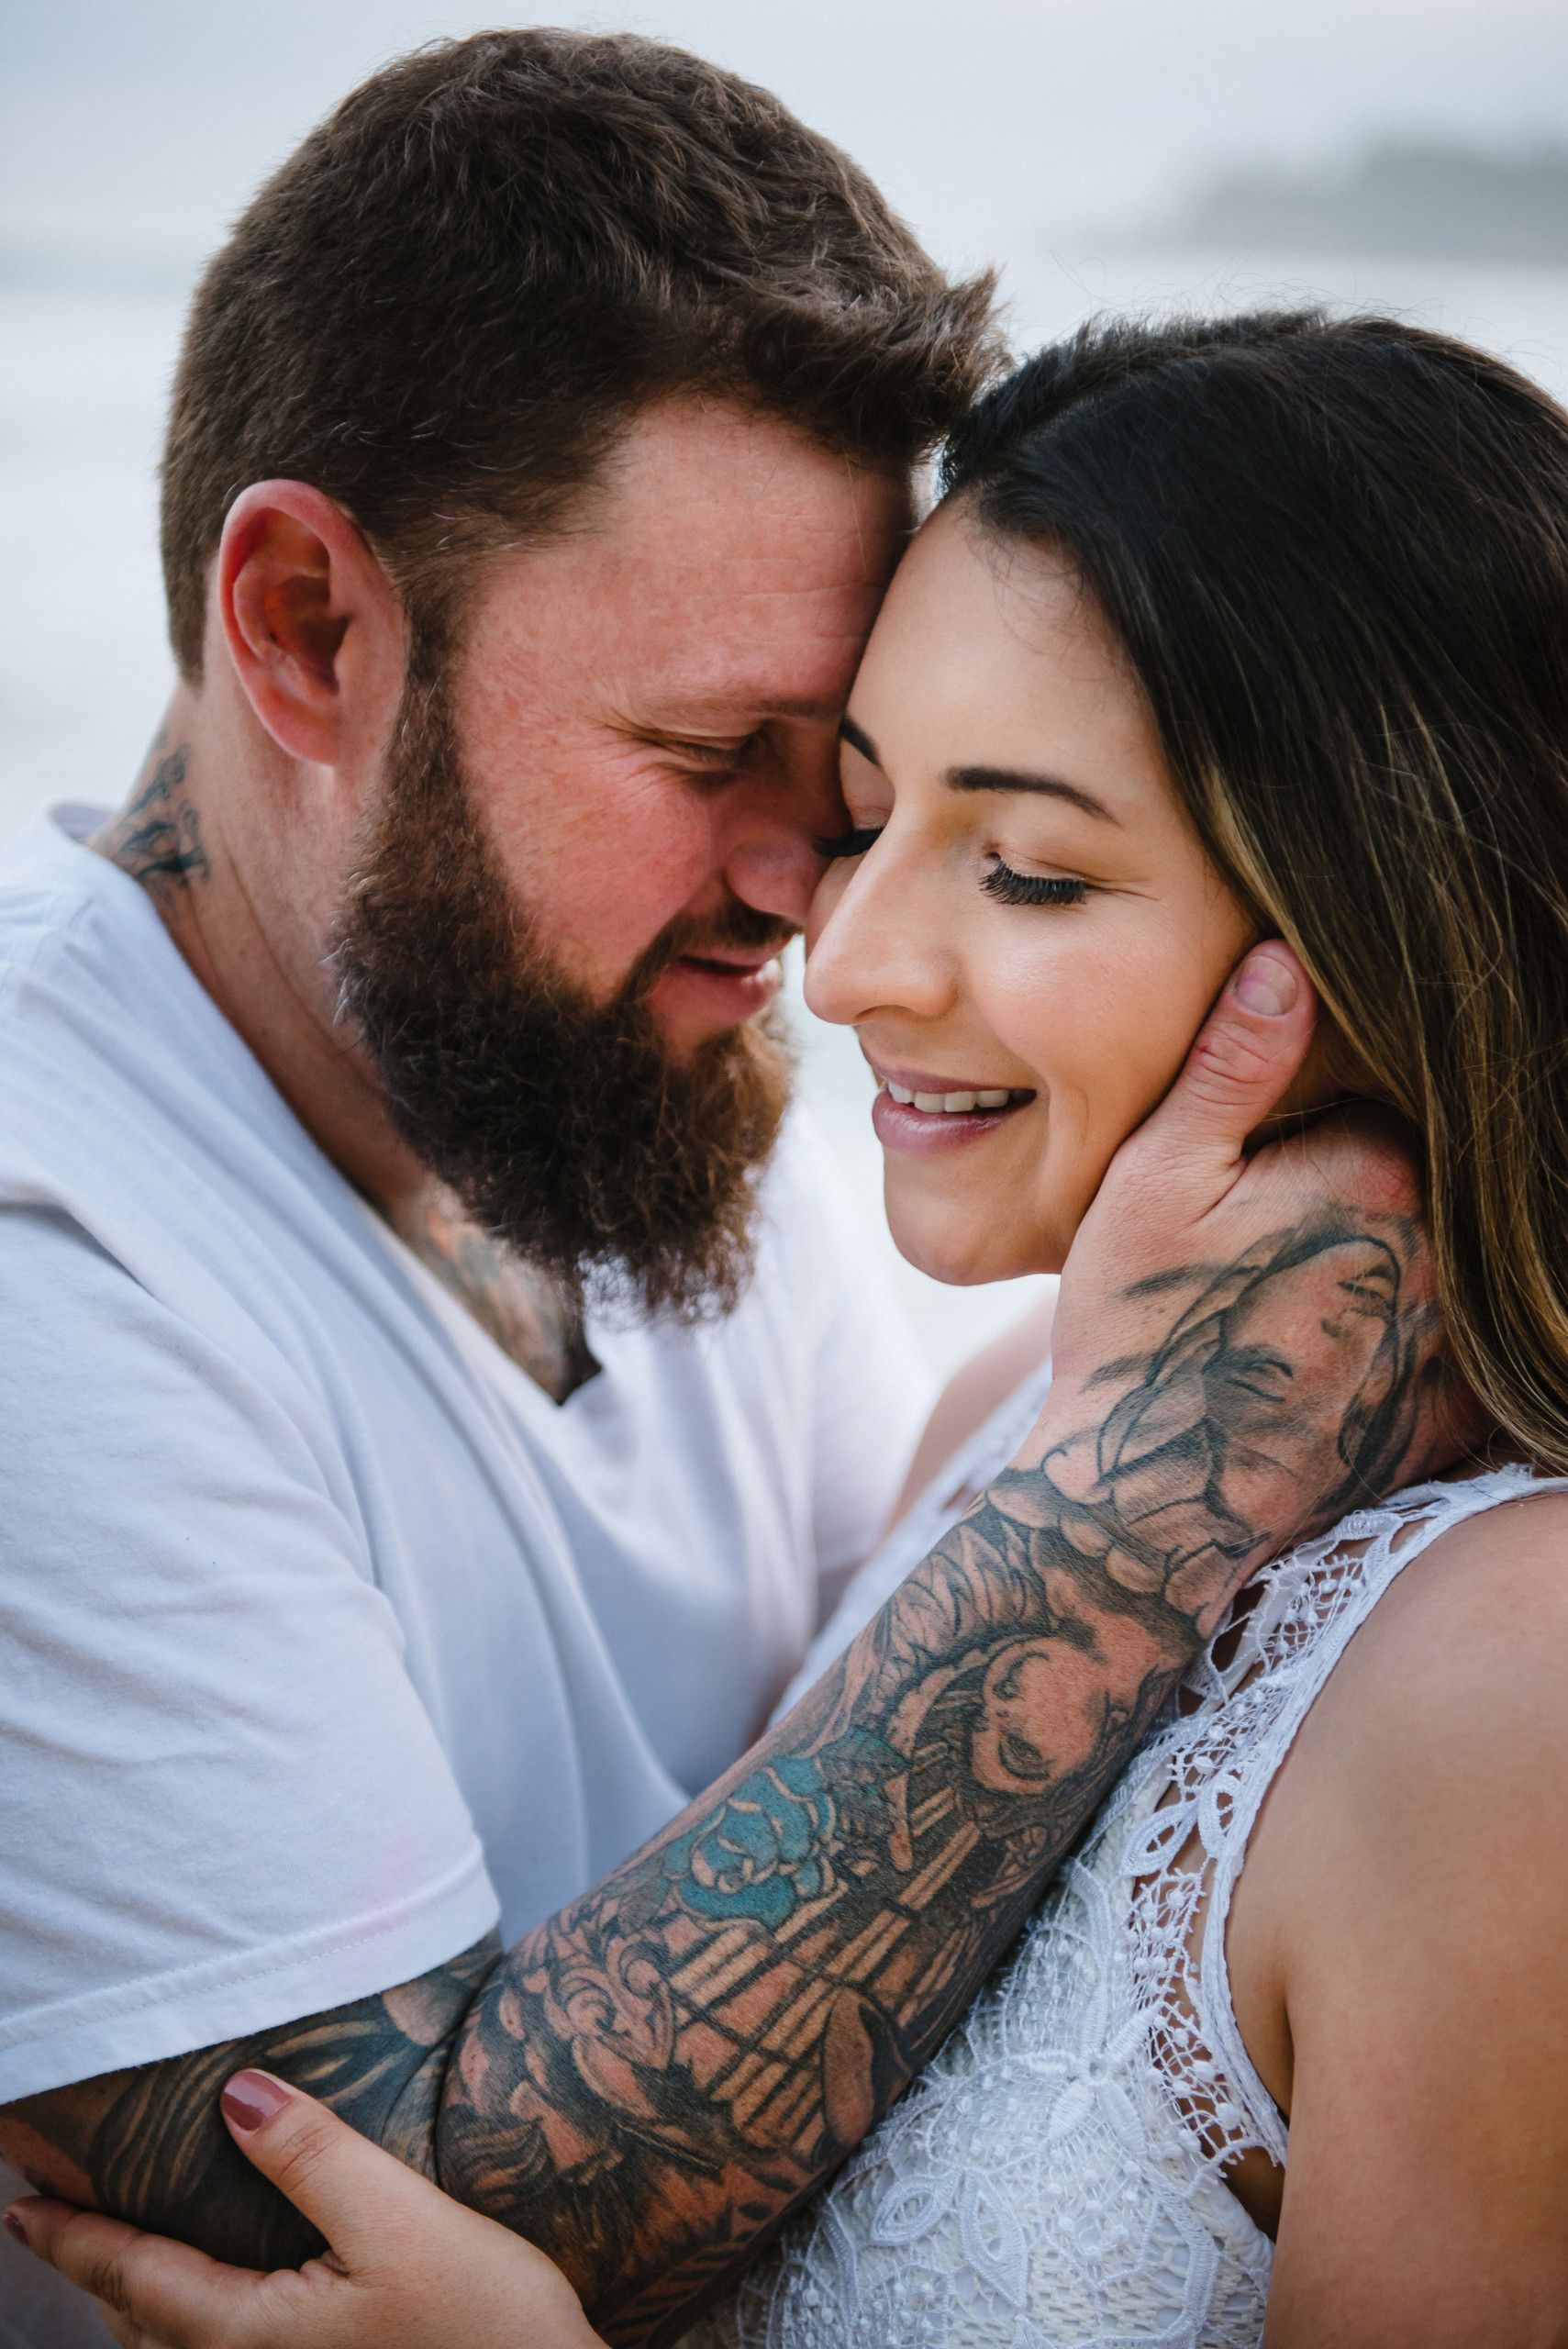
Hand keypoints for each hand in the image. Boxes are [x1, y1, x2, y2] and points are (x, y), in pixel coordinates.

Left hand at [4, 2069, 605, 2348]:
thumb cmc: (489, 2332)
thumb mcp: (404, 2226)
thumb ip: (316, 2159)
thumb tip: (237, 2095)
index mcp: (249, 2336)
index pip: (131, 2273)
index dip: (70, 2231)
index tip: (19, 2196)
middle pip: (139, 2318)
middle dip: (96, 2261)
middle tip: (60, 2207)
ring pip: (175, 2346)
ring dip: (141, 2289)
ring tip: (126, 2239)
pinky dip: (189, 2313)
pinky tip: (222, 2286)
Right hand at [1029, 940, 1466, 1636]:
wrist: (1143, 1499)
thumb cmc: (1138, 1326)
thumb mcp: (1156, 1177)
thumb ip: (1233, 1065)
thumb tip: (1289, 957)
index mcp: (1377, 1171)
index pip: (1382, 1105)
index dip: (1319, 1125)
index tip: (1264, 1165)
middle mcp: (1440, 1251)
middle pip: (1419, 1185)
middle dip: (1353, 1198)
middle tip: (1265, 1245)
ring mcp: (1452, 1340)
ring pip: (1435, 1266)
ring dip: (1380, 1269)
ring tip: (1287, 1304)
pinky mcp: (1450, 1418)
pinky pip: (1455, 1357)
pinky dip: (1408, 1348)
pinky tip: (1328, 1363)